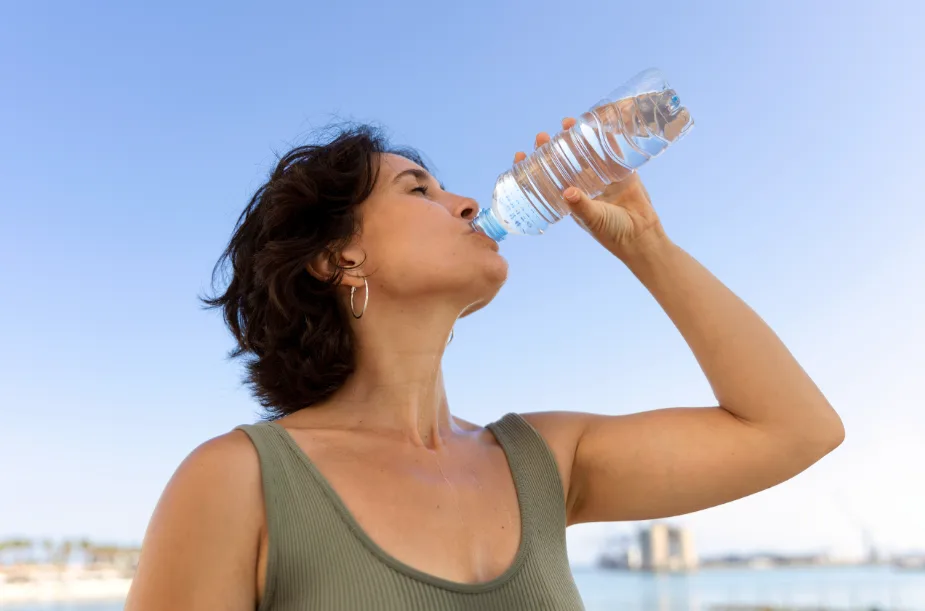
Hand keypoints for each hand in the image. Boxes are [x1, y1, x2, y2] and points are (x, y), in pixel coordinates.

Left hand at [515, 117, 668, 260]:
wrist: (642, 235)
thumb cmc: (612, 232)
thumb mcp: (593, 219)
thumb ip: (581, 206)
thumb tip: (568, 192)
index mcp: (571, 197)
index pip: (547, 179)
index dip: (533, 167)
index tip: (521, 156)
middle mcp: (584, 184)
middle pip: (563, 161)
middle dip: (551, 147)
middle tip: (542, 136)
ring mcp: (602, 176)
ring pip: (585, 152)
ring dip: (576, 138)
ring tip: (566, 123)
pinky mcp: (622, 171)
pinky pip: (612, 151)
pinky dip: (605, 138)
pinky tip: (598, 124)